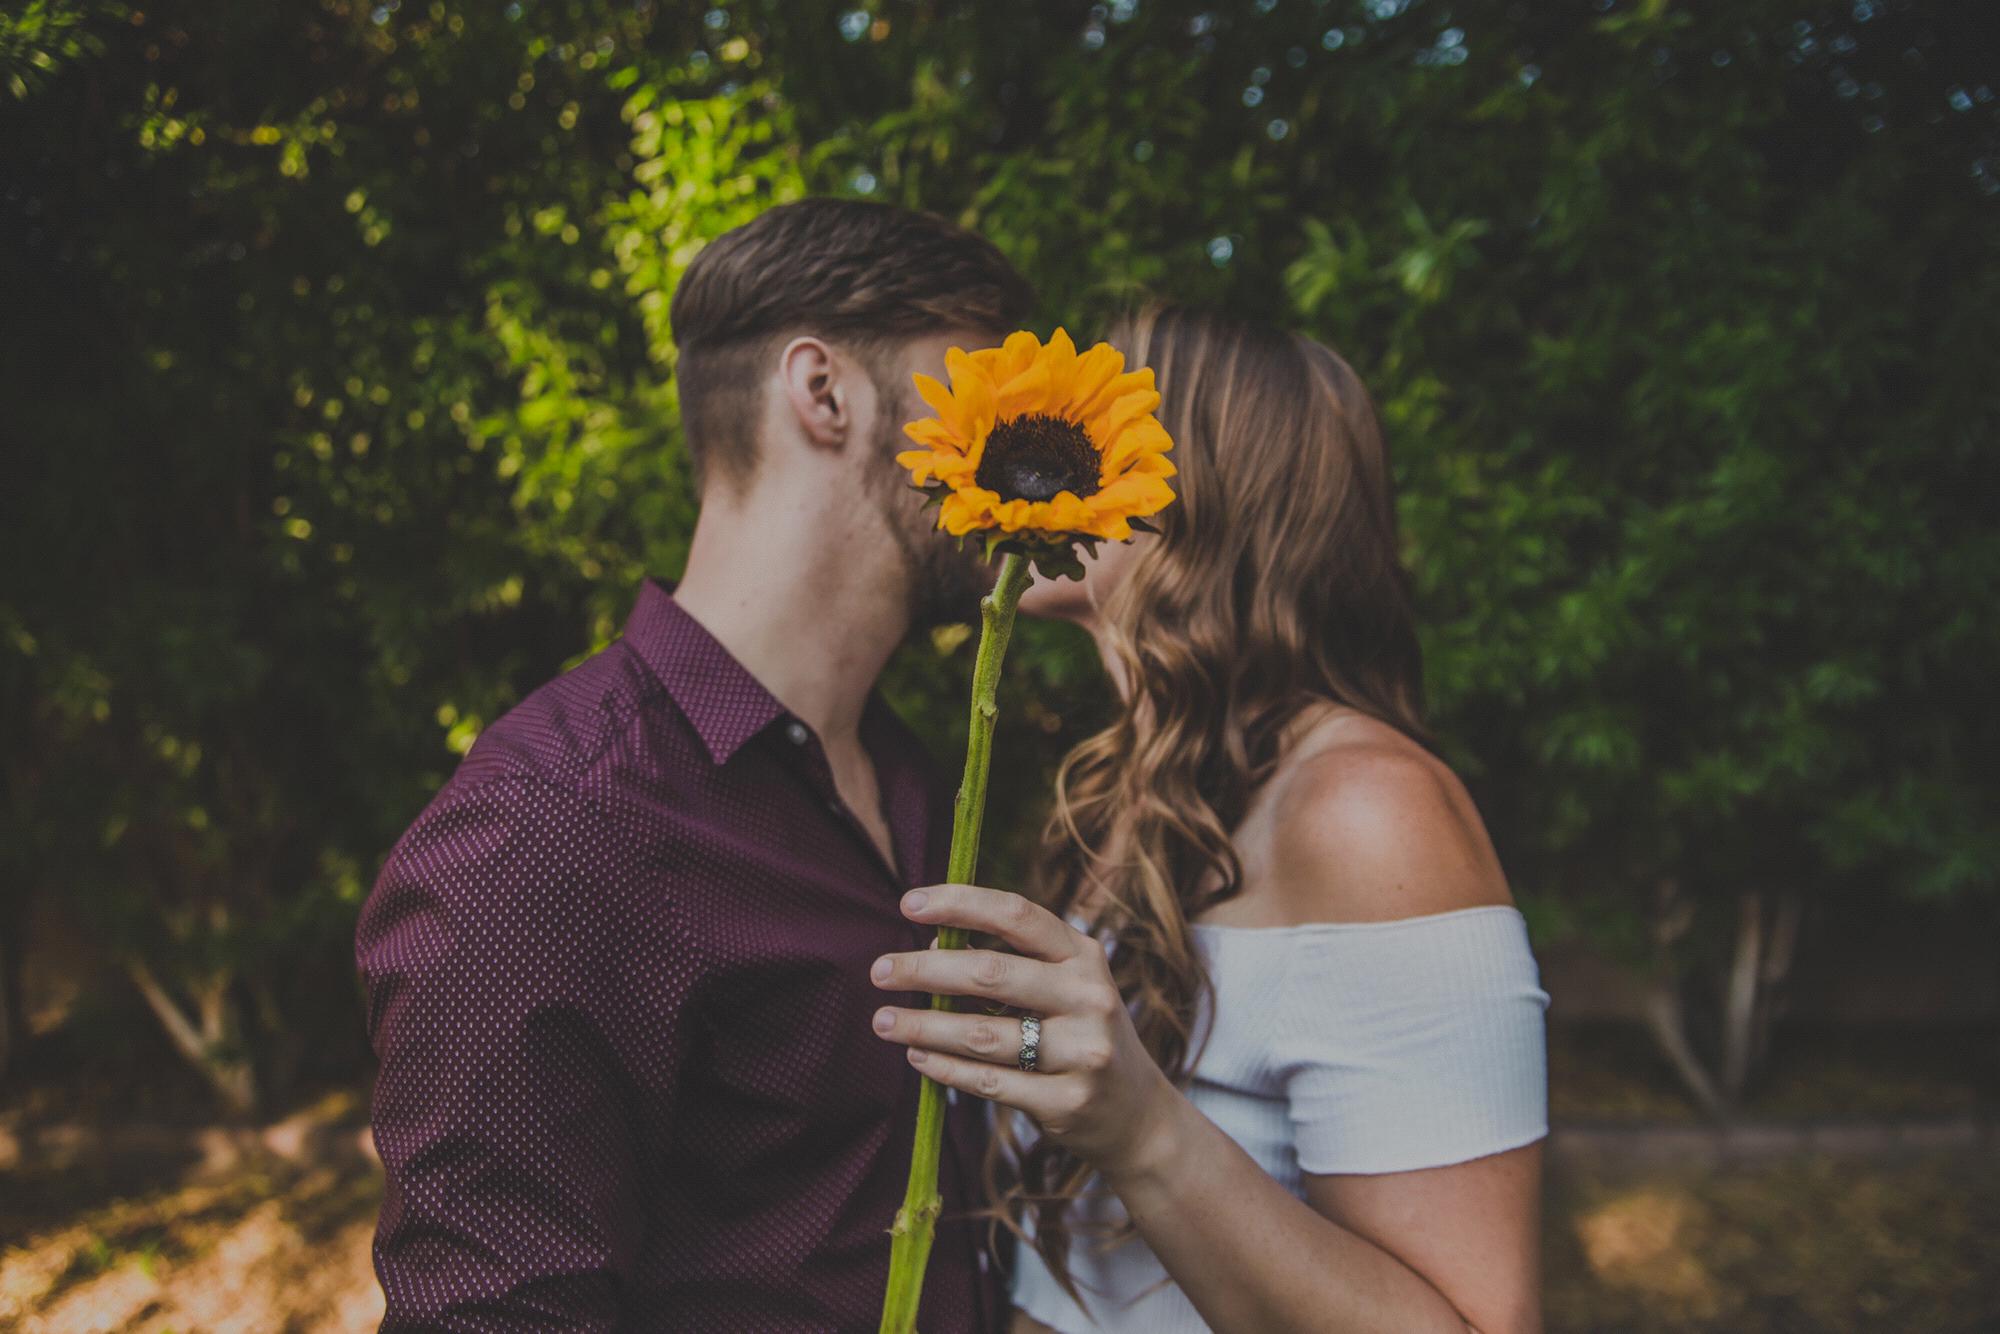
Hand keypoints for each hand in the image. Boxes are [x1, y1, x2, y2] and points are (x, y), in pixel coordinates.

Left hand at [869, 882, 1180, 1178]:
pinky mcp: (1066, 1102)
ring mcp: (1082, 1052)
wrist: (1136, 1115)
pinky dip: (944, 1069)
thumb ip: (1010, 961)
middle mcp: (1089, 998)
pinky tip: (917, 1057)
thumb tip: (931, 945)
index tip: (908, 903)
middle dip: (925, 969)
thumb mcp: (1064, 986)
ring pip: (981, 1034)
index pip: (1016, 915)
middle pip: (991, 973)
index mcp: (1083, 955)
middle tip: (880, 970)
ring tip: (884, 1021)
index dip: (959, 903)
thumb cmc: (1080, 1033)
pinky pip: (988, 1082)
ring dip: (922, 1026)